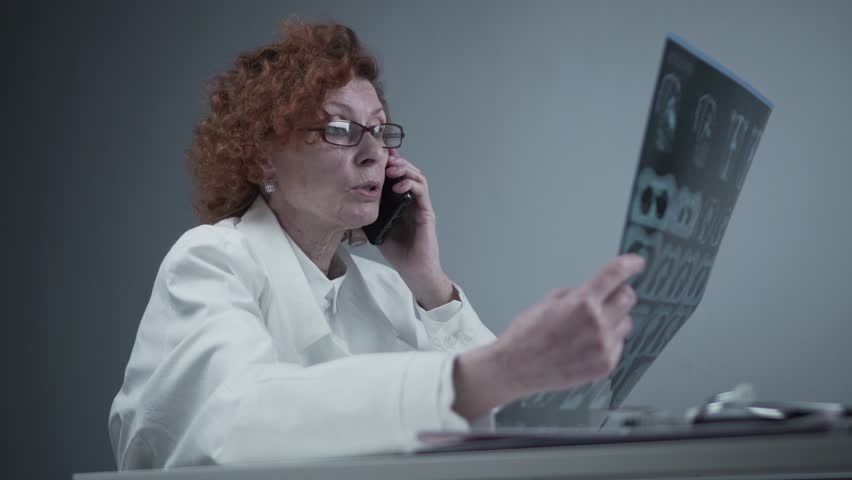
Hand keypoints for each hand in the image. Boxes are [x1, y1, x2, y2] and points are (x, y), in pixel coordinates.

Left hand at [375, 149, 452, 308]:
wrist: (414, 270)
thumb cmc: (398, 253)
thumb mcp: (376, 229)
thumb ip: (368, 215)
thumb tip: (350, 203)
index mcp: (401, 203)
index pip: (397, 177)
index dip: (390, 163)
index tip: (380, 153)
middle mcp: (412, 201)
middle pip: (409, 172)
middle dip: (397, 161)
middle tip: (385, 157)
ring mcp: (421, 206)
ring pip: (418, 177)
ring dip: (405, 169)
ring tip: (391, 169)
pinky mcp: (427, 212)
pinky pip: (421, 192)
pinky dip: (411, 184)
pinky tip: (398, 186)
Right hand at [452, 254, 643, 418]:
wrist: (516, 367)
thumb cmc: (527, 335)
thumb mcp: (549, 302)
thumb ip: (578, 294)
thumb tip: (599, 290)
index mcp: (582, 303)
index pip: (615, 274)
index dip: (629, 264)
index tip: (636, 262)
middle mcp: (597, 324)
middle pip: (628, 298)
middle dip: (618, 294)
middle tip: (606, 298)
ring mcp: (603, 346)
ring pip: (626, 323)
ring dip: (614, 320)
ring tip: (589, 328)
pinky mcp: (605, 365)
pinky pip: (618, 344)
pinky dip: (608, 341)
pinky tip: (586, 345)